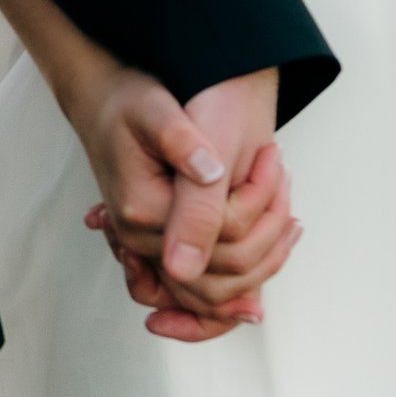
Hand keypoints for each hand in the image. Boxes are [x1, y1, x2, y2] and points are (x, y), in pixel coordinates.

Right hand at [75, 67, 296, 341]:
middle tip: (284, 180)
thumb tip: (211, 176)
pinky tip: (270, 243)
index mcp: (142, 210)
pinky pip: (205, 290)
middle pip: (226, 272)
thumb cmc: (129, 104)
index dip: (259, 199)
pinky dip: (241, 279)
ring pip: (217, 292)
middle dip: (270, 232)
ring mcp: (150, 251)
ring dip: (263, 260)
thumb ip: (182, 146)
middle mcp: (141, 241)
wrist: (105, 106)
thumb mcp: (156, 112)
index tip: (273, 157)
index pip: (223, 233)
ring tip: (290, 218)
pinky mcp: (163, 250)